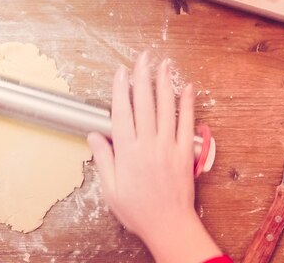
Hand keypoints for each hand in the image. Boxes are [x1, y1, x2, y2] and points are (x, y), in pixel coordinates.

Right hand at [87, 51, 221, 262]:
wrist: (169, 226)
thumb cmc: (138, 210)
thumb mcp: (110, 188)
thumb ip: (103, 159)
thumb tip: (94, 136)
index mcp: (128, 152)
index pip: (122, 112)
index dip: (121, 90)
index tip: (120, 73)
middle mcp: (149, 145)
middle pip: (145, 104)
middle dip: (143, 77)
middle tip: (142, 57)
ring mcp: (169, 147)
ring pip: (167, 109)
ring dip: (164, 84)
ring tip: (163, 64)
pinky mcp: (186, 153)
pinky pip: (188, 124)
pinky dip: (188, 105)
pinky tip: (187, 89)